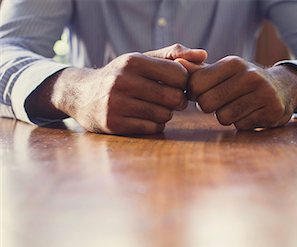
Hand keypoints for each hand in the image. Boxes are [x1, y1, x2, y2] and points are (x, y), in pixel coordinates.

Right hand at [27, 44, 206, 134]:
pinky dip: (154, 125)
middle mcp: (122, 80)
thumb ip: (173, 55)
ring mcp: (116, 103)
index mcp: (133, 61)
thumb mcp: (142, 59)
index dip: (183, 82)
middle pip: (175, 98)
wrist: (81, 95)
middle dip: (177, 101)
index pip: (180, 74)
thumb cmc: (121, 76)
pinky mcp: (114, 124)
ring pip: (165, 115)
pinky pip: (152, 129)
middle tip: (169, 100)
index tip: (176, 85)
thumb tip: (204, 56)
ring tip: (153, 107)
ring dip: (165, 114)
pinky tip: (143, 117)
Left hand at [177, 56, 296, 129]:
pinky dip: (242, 123)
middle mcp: (250, 76)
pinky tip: (251, 113)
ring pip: (223, 118)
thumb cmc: (245, 81)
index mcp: (234, 63)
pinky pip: (241, 126)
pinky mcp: (272, 111)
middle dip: (210, 107)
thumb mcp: (225, 71)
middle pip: (206, 104)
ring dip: (227, 116)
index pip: (196, 84)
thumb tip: (177, 63)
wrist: (284, 88)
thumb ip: (200, 71)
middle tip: (222, 102)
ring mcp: (263, 94)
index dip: (195, 94)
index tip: (205, 93)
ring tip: (239, 106)